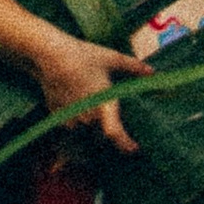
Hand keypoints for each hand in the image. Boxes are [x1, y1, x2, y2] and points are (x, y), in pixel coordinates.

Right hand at [29, 29, 149, 152]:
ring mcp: (72, 120)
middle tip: (113, 120)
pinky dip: (77, 121)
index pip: (115, 134)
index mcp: (104, 105)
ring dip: (92, 127)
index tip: (135, 148)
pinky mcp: (59, 118)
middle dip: (108, 131)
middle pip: (102, 135)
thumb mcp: (111, 58)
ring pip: (87, 132)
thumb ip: (133, 67)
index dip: (126, 145)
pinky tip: (77, 103)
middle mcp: (88, 117)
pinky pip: (73, 126)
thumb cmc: (84, 56)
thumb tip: (153, 72)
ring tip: (93, 110)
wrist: (50, 55)